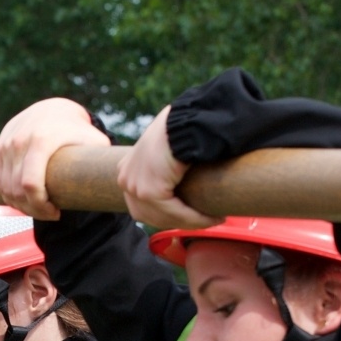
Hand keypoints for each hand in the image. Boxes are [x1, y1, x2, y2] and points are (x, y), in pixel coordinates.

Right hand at [0, 98, 106, 219]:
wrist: (52, 109)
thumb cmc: (76, 129)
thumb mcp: (94, 141)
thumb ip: (102, 161)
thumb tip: (120, 181)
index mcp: (41, 140)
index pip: (30, 184)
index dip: (40, 206)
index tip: (56, 212)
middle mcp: (19, 141)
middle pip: (17, 191)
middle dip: (32, 209)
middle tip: (49, 214)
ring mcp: (6, 145)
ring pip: (5, 189)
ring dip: (20, 205)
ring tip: (39, 208)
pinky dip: (10, 196)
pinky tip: (26, 200)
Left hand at [118, 104, 218, 229]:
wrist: (187, 119)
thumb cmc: (183, 128)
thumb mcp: (166, 149)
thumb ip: (164, 165)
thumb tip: (181, 180)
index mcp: (126, 169)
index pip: (143, 204)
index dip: (168, 214)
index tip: (191, 216)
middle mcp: (125, 178)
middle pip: (150, 215)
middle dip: (179, 221)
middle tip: (205, 220)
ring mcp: (134, 186)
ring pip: (164, 217)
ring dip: (192, 222)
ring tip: (215, 219)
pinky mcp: (149, 191)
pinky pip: (175, 213)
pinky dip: (196, 219)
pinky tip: (214, 217)